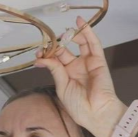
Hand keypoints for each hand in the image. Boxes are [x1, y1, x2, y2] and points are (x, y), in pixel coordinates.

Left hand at [33, 15, 127, 136]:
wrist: (96, 113)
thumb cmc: (79, 106)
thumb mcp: (62, 87)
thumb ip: (55, 70)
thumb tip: (41, 59)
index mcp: (67, 75)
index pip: (56, 59)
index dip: (47, 54)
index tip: (39, 54)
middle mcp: (77, 67)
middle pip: (65, 50)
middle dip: (56, 45)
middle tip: (49, 42)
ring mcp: (88, 62)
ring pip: (80, 43)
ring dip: (71, 35)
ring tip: (63, 32)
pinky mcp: (98, 60)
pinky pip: (93, 43)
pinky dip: (87, 32)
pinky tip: (80, 22)